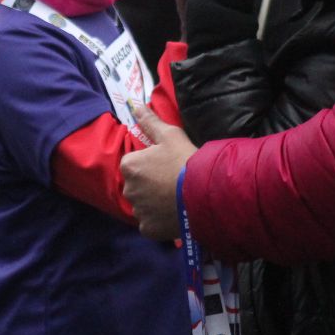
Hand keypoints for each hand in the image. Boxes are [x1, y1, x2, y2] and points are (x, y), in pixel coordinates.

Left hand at [121, 105, 197, 239]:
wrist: (206, 193)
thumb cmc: (186, 161)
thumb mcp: (170, 135)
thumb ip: (149, 121)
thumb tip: (135, 105)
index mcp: (129, 165)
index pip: (134, 164)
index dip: (150, 164)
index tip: (166, 166)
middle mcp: (128, 189)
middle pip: (136, 185)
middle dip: (149, 184)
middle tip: (172, 183)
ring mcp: (138, 211)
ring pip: (142, 205)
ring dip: (153, 203)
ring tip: (174, 199)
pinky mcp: (148, 229)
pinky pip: (149, 224)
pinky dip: (158, 221)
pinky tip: (173, 214)